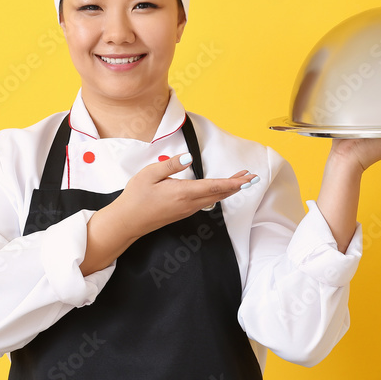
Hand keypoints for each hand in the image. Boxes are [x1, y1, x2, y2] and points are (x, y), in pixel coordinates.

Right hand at [112, 154, 257, 238]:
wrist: (127, 222)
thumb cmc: (136, 197)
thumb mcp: (150, 174)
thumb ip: (171, 164)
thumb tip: (189, 157)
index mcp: (183, 192)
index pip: (215, 186)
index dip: (234, 182)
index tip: (248, 178)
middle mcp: (189, 203)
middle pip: (219, 193)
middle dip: (238, 185)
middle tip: (252, 177)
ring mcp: (187, 210)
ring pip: (214, 199)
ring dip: (229, 189)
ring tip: (241, 180)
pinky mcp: (183, 212)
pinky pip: (206, 202)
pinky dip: (218, 194)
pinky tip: (220, 190)